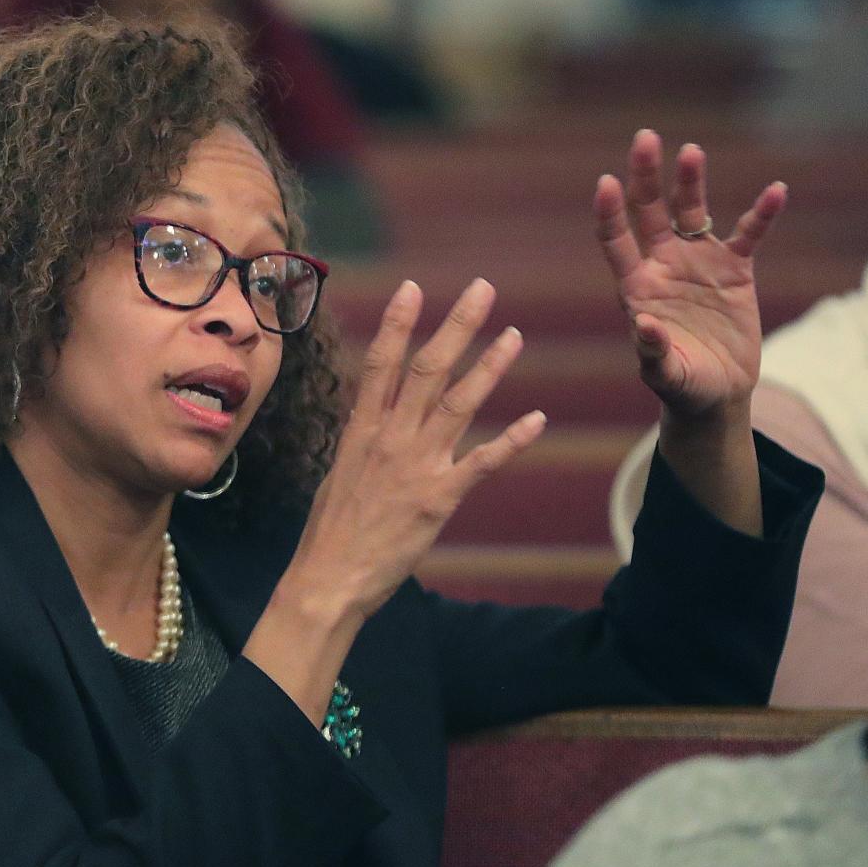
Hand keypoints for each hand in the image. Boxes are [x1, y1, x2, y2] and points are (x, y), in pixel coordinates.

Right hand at [279, 277, 546, 622]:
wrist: (329, 578)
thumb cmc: (331, 529)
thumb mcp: (340, 470)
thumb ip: (362, 435)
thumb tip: (369, 406)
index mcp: (361, 430)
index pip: (380, 363)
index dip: (398, 323)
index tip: (413, 288)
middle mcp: (390, 439)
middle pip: (426, 370)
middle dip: (456, 326)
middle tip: (481, 289)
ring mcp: (417, 467)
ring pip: (458, 404)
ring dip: (489, 366)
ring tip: (514, 334)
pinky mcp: (439, 498)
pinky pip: (482, 462)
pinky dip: (512, 440)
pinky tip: (538, 419)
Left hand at [595, 129, 786, 419]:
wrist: (715, 393)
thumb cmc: (680, 384)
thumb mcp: (663, 373)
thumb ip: (651, 351)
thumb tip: (644, 324)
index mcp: (636, 287)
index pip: (616, 241)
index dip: (610, 213)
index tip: (605, 183)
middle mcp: (663, 265)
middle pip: (650, 212)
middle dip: (646, 177)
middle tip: (645, 138)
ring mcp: (698, 263)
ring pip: (692, 212)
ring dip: (691, 182)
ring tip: (691, 151)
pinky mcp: (735, 269)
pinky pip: (748, 235)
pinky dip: (761, 215)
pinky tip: (775, 191)